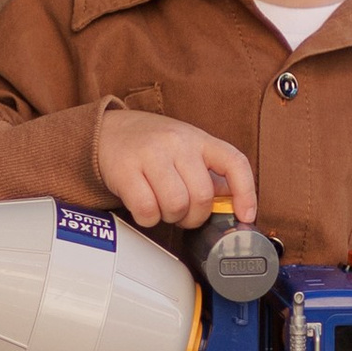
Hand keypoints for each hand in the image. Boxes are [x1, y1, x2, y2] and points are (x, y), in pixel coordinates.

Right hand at [94, 109, 256, 231]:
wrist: (106, 131)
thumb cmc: (150, 145)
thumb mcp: (185, 148)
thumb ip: (207, 172)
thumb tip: (233, 204)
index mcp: (197, 138)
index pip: (234, 162)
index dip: (246, 193)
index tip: (245, 215)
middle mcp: (176, 142)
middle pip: (202, 195)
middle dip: (194, 216)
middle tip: (183, 214)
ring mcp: (150, 154)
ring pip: (176, 205)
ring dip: (170, 218)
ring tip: (162, 209)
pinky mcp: (125, 170)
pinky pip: (147, 210)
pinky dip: (148, 219)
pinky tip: (145, 210)